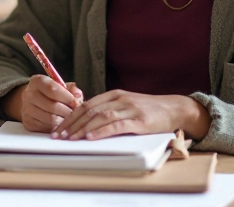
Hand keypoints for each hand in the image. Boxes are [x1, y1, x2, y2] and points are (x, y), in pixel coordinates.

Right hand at [8, 75, 82, 132]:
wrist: (33, 102)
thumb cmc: (51, 93)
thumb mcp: (60, 86)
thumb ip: (71, 89)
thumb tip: (78, 95)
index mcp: (37, 81)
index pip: (52, 89)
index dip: (67, 97)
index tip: (76, 102)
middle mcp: (29, 94)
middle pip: (52, 106)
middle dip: (67, 111)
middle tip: (75, 113)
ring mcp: (27, 109)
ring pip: (50, 118)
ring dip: (63, 120)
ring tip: (69, 118)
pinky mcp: (28, 122)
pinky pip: (47, 127)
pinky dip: (57, 127)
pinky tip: (61, 123)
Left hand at [55, 90, 206, 140]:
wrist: (174, 108)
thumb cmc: (149, 110)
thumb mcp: (126, 105)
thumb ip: (109, 110)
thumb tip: (87, 121)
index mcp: (114, 95)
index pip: (86, 105)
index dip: (70, 117)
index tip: (58, 128)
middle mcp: (119, 99)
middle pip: (89, 110)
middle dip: (72, 124)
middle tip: (59, 136)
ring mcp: (129, 109)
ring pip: (100, 117)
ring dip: (82, 129)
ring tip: (71, 139)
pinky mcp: (140, 121)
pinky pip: (117, 125)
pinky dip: (102, 131)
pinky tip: (91, 137)